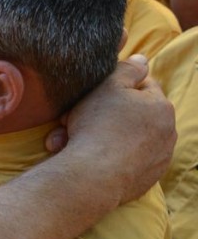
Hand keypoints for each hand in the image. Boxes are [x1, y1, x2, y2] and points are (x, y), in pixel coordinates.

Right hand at [47, 55, 174, 204]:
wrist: (93, 176)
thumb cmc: (98, 126)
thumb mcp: (108, 85)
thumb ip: (127, 69)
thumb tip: (142, 59)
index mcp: (161, 106)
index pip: (142, 86)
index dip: (115, 88)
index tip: (93, 96)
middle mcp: (167, 132)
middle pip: (131, 115)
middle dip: (103, 116)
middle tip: (72, 121)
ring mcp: (158, 158)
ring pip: (125, 139)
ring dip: (101, 137)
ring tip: (70, 141)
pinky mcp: (146, 179)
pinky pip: (125, 162)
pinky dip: (108, 158)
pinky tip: (88, 158)